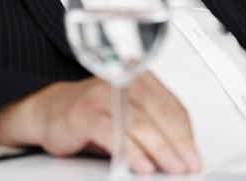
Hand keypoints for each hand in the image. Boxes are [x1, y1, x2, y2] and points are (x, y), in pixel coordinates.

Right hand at [0, 70, 200, 173]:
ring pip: (137, 121)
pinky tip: (138, 164)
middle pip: (157, 110)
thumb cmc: (93, 113)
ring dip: (158, 148)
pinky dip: (127, 149)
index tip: (195, 155)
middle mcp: (121, 80)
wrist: (51, 111)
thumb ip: (152, 127)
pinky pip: (111, 131)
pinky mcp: (84, 112)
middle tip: (188, 165)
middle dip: (177, 142)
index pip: (170, 104)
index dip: (185, 132)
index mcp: (137, 77)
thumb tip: (181, 153)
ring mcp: (102, 94)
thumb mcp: (128, 115)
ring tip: (171, 167)